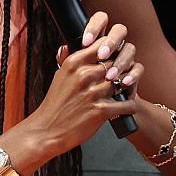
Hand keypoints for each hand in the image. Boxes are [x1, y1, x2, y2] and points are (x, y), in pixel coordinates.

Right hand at [16, 13, 138, 159]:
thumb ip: (71, 61)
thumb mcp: (60, 76)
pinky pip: (127, 103)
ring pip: (123, 83)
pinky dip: (129, 106)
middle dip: (121, 72)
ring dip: (126, 89)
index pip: (103, 45)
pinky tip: (124, 107)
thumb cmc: (56, 104)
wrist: (47, 130)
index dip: (113, 51)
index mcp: (74, 63)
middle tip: (122, 79)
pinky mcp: (100, 110)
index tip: (114, 59)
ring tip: (123, 94)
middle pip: (116, 64)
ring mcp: (92, 93)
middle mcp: (83, 75)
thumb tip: (74, 46)